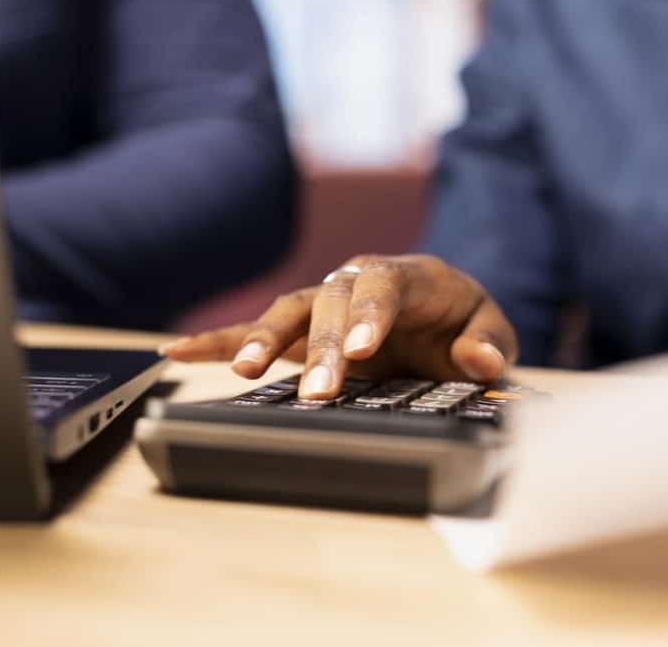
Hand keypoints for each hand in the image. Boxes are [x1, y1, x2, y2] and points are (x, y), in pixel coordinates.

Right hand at [160, 254, 518, 399]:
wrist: (443, 320)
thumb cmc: (464, 325)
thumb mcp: (491, 331)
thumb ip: (491, 343)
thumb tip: (479, 362)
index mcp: (409, 276)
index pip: (384, 284)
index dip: (371, 313)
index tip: (362, 351)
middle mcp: (359, 281)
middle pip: (332, 301)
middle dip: (323, 345)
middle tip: (321, 391)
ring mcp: (325, 303)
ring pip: (289, 311)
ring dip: (266, 340)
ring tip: (245, 372)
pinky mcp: (300, 330)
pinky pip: (254, 330)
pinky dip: (218, 341)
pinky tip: (176, 350)